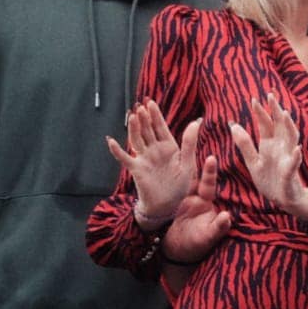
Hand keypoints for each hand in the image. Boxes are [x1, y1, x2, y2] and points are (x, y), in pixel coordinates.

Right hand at [105, 100, 203, 227]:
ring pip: (137, 140)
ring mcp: (144, 159)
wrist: (168, 206)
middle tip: (140, 105)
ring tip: (132, 116)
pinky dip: (117, 150)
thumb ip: (190, 143)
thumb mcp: (188, 163)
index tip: (151, 102)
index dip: (156, 115)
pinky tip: (111, 140)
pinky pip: (125, 158)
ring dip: (134, 129)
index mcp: (169, 147)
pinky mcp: (136, 169)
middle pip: (148, 131)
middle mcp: (155, 150)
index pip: (161, 127)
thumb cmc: (179, 185)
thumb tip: (196, 122)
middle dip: (144, 118)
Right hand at [163, 152, 232, 263]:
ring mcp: (178, 199)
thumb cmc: (196, 245)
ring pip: (176, 179)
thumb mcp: (208, 237)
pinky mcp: (166, 205)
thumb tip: (227, 216)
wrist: (176, 253)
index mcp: (205, 202)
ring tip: (167, 146)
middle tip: (190, 139)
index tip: (211, 157)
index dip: (209, 171)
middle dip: (189, 157)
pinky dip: (157, 180)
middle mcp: (192, 197)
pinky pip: (164, 190)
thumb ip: (218, 227)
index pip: (208, 184)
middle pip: (190, 174)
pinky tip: (152, 165)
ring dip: (172, 165)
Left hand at [230, 94, 307, 221]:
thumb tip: (232, 125)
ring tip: (285, 115)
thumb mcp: (253, 162)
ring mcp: (287, 158)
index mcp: (269, 145)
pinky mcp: (290, 173)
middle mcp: (280, 147)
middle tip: (271, 96)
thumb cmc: (269, 179)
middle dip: (276, 111)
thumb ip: (245, 144)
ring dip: (289, 127)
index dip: (261, 112)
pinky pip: (294, 163)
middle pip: (279, 125)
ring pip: (290, 138)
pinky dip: (296, 156)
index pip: (266, 124)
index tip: (254, 99)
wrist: (283, 199)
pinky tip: (297, 149)